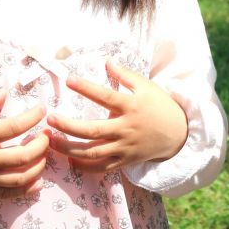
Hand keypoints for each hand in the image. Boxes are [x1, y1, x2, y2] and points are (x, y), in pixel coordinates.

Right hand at [0, 90, 48, 198]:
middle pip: (23, 156)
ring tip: (44, 153)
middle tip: (47, 134)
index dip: (33, 117)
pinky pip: (7, 194)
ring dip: (39, 166)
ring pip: (20, 178)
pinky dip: (26, 190)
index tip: (43, 109)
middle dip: (42, 144)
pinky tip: (38, 181)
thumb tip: (5, 92)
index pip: (15, 127)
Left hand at [46, 60, 187, 171]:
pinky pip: (102, 167)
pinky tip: (70, 159)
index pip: (105, 96)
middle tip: (50, 118)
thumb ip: (126, 74)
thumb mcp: (146, 86)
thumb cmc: (160, 106)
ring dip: (69, 148)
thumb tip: (107, 60)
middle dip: (68, 125)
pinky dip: (85, 166)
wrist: (178, 133)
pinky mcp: (125, 161)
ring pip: (93, 151)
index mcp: (131, 106)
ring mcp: (125, 147)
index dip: (86, 88)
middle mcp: (126, 128)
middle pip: (93, 130)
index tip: (69, 79)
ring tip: (50, 141)